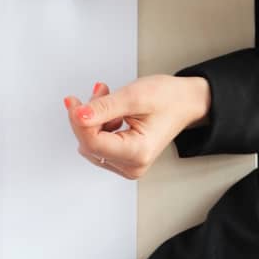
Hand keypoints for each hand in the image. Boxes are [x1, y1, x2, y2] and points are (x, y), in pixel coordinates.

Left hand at [64, 75, 210, 178]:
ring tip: (109, 98)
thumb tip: (78, 115)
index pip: (92, 143)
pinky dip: (99, 124)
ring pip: (91, 144)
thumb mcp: (134, 96)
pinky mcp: (123, 160)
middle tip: (97, 92)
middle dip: (87, 117)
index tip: (73, 102)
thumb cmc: (168, 99)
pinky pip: (98, 144)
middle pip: (89, 145)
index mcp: (138, 153)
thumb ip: (104, 107)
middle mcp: (132, 166)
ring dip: (93, 119)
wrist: (185, 102)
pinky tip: (111, 110)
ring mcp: (127, 165)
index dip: (79, 121)